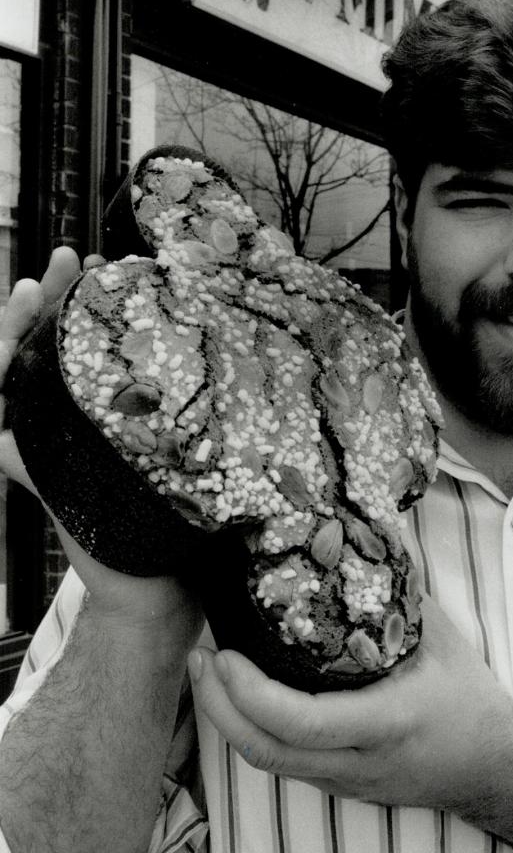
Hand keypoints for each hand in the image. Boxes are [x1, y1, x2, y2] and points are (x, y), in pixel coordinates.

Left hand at [0, 247, 201, 638]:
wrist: (158, 592)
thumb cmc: (114, 551)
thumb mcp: (65, 492)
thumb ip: (28, 454)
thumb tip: (1, 427)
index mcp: (25, 441)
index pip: (3, 369)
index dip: (14, 324)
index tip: (38, 288)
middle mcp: (50, 432)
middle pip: (37, 354)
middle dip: (50, 304)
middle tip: (72, 260)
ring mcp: (83, 435)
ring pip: (72, 364)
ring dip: (81, 319)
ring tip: (100, 275)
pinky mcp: (115, 441)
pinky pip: (106, 385)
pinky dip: (115, 352)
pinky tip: (135, 326)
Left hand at [189, 596, 512, 807]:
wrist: (493, 769)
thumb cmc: (468, 696)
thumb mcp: (441, 636)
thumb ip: (399, 590)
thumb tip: (363, 532)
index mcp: (387, 722)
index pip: (302, 721)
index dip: (250, 693)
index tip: (224, 653)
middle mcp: (359, 761)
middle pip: (266, 753)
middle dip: (218, 707)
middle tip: (200, 655)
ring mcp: (345, 781)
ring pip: (268, 764)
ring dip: (227, 720)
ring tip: (207, 670)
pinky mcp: (337, 786)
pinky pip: (282, 764)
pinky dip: (250, 730)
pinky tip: (239, 696)